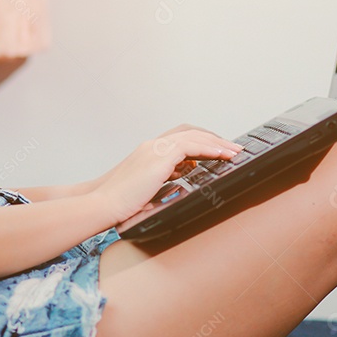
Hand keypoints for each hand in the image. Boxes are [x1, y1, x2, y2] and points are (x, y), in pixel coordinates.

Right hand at [91, 128, 243, 224]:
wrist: (103, 203)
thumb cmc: (120, 202)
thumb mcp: (146, 187)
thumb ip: (163, 178)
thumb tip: (183, 175)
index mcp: (148, 151)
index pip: (180, 138)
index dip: (201, 141)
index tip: (217, 150)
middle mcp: (152, 145)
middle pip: (190, 132)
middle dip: (214, 139)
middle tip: (233, 148)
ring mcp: (155, 149)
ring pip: (193, 136)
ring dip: (217, 143)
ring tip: (234, 152)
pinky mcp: (158, 157)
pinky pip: (191, 146)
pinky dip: (209, 149)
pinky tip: (222, 156)